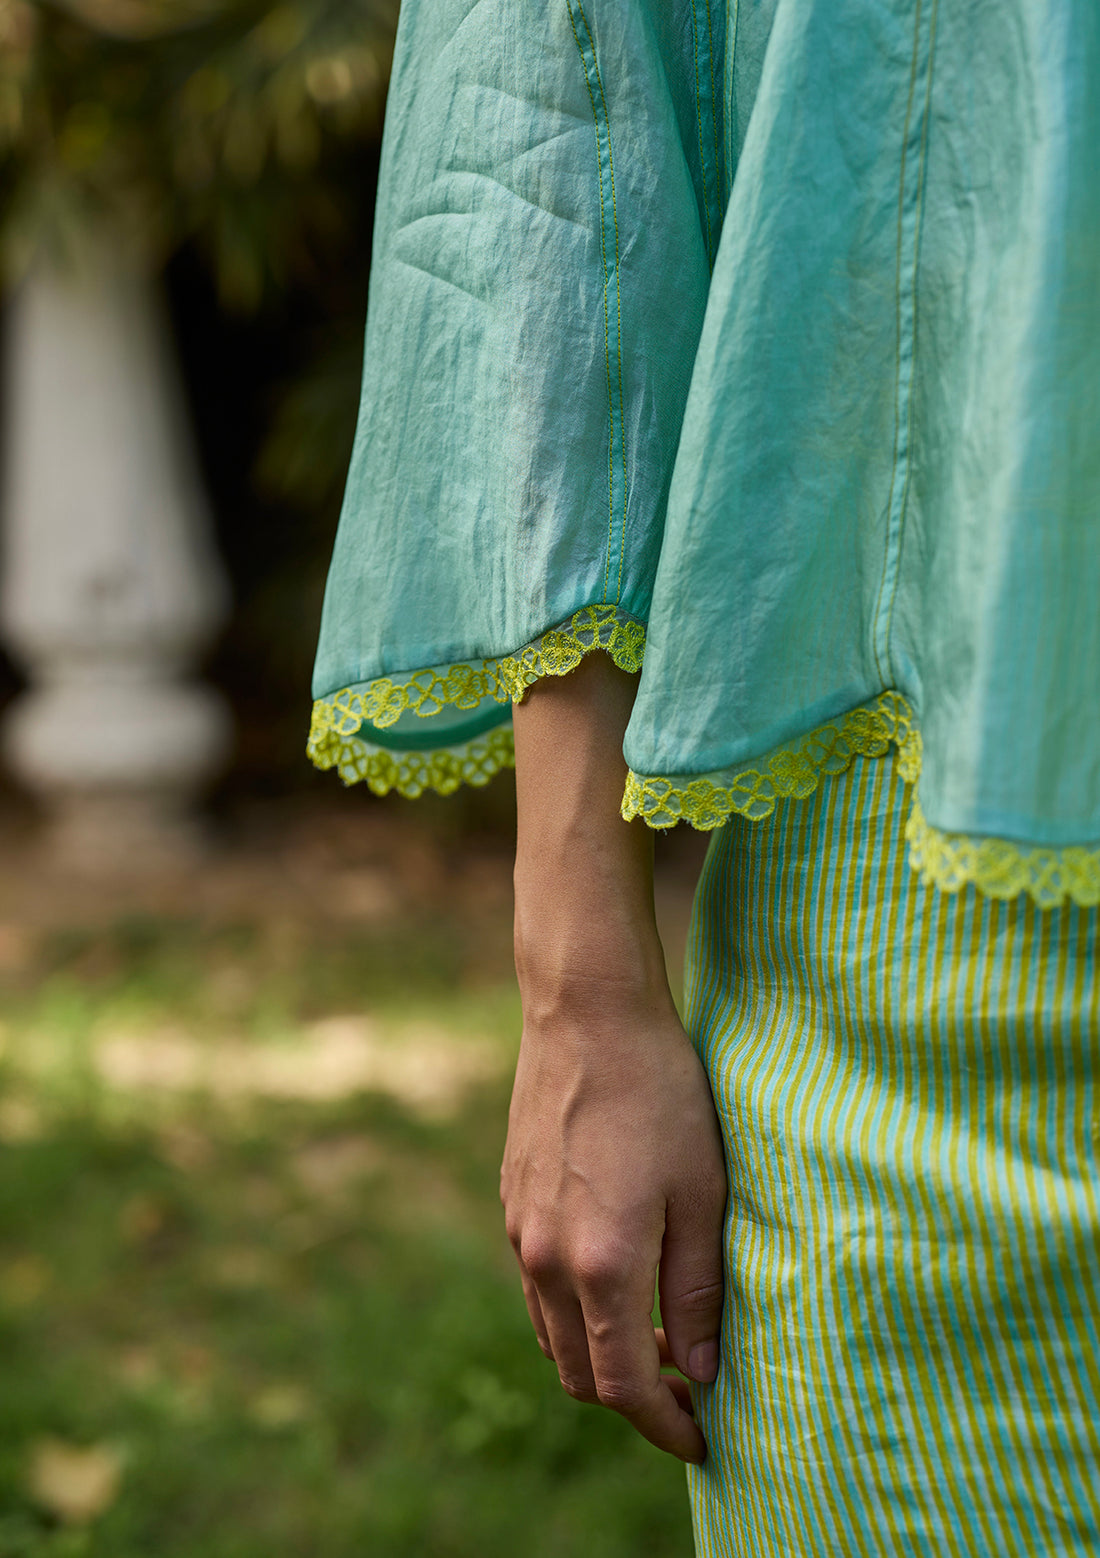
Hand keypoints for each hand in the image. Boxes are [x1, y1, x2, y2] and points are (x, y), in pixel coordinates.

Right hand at [499, 985, 727, 1463]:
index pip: (624, 1387)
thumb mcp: (702, 1191)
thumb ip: (699, 1289)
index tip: (703, 1438)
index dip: (666, 1426)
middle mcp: (547, 1260)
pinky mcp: (513, 1202)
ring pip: (551, 1335)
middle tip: (689, 1388)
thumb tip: (703, 1368)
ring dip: (599, 1356)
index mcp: (600, 1266)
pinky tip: (618, 1278)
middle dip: (633, 1399)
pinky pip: (536, 1287)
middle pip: (579, 1375)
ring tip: (658, 1337)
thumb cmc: (660, 1094)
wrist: (587, 1014)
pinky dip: (573, 1311)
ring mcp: (521, 1231)